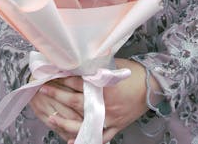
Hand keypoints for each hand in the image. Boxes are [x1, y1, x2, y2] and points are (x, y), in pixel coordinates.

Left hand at [30, 59, 148, 143]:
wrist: (153, 86)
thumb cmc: (133, 72)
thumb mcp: (113, 65)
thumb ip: (96, 66)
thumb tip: (78, 61)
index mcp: (104, 86)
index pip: (78, 82)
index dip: (63, 78)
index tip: (50, 74)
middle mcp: (105, 104)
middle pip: (76, 101)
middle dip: (58, 95)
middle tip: (43, 90)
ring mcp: (110, 118)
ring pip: (83, 122)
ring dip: (65, 120)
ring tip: (51, 116)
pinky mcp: (115, 126)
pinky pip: (99, 137)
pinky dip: (85, 139)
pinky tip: (71, 141)